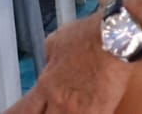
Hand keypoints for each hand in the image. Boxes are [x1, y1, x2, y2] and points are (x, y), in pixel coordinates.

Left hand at [4, 14, 129, 113]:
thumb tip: (48, 65)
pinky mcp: (101, 112)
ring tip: (64, 110)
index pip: (25, 110)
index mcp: (47, 84)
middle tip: (43, 110)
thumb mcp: (56, 42)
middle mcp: (60, 101)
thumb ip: (49, 59)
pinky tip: (84, 111)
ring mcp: (81, 111)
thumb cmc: (89, 36)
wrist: (116, 38)